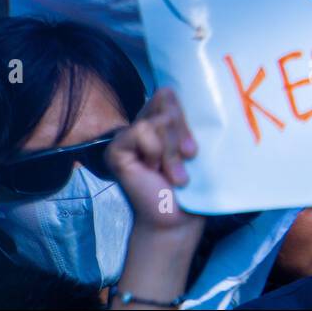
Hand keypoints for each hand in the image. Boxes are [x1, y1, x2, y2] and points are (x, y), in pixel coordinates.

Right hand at [106, 88, 202, 234]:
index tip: (193, 150)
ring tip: (174, 174)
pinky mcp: (115, 149)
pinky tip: (153, 171)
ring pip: (158, 119)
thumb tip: (191, 93)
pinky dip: (155, 151)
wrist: (177, 217)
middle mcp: (142, 125)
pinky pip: (141, 130)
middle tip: (187, 159)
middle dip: (182, 132)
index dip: (185, 117)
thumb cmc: (191, 186)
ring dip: (172, 151)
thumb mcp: (195, 146)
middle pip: (166, 99)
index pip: (169, 93)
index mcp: (160, 121)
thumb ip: (189, 120)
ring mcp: (126, 136)